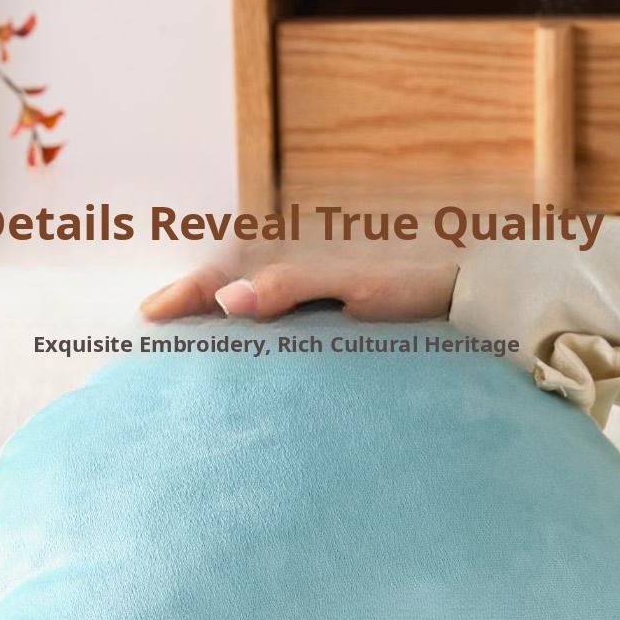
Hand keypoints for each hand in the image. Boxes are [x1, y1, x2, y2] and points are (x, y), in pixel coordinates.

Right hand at [140, 259, 458, 323]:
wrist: (470, 291)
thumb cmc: (416, 283)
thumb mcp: (353, 285)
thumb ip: (292, 287)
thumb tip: (228, 302)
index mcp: (295, 264)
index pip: (224, 277)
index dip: (185, 294)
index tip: (149, 315)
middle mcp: (299, 278)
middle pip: (228, 287)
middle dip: (188, 303)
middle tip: (149, 326)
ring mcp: (314, 298)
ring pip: (247, 305)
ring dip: (212, 317)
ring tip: (180, 342)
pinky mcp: (331, 319)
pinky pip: (276, 325)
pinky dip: (247, 334)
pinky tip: (239, 354)